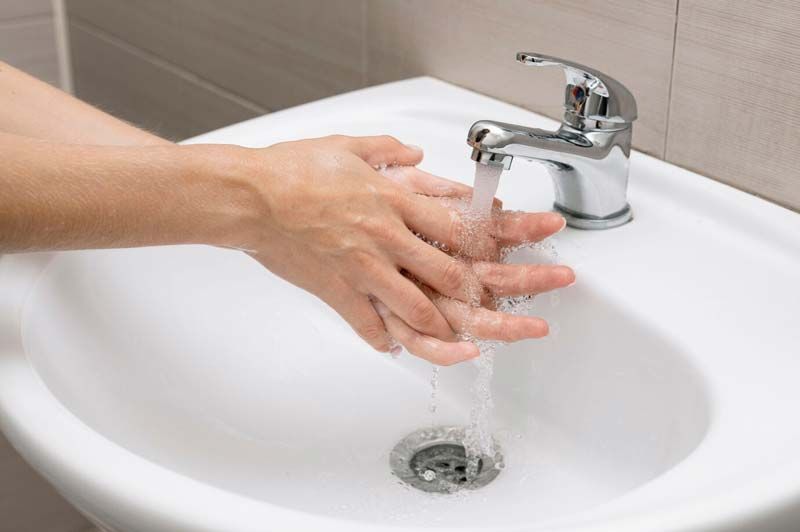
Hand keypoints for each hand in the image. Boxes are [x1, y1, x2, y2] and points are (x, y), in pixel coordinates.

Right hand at [217, 135, 572, 362]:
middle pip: (450, 273)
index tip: (533, 241)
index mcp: (394, 201)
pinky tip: (393, 348)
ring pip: (417, 308)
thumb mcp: (348, 147)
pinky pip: (367, 325)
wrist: (250, 197)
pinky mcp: (336, 291)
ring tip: (468, 341)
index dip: (502, 235)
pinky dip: (383, 341)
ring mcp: (363, 269)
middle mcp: (386, 237)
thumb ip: (387, 152)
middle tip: (525, 306)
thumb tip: (414, 155)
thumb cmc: (294, 169)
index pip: (459, 224)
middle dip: (493, 292)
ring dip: (447, 328)